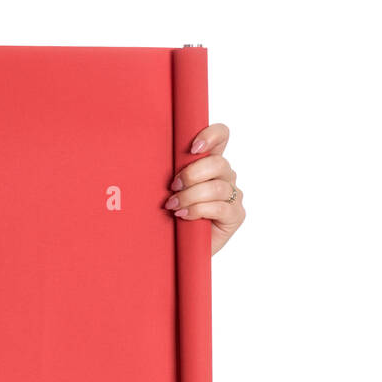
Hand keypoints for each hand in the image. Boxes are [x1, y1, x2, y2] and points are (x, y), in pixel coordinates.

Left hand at [165, 122, 244, 255]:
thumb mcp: (165, 187)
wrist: (175, 246)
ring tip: (173, 205)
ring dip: (191, 196)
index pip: (221, 136)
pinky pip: (220, 207)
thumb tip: (145, 153)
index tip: (192, 148)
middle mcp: (224, 175)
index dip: (211, 135)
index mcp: (208, 161)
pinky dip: (198, 210)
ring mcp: (232, 195)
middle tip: (173, 186)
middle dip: (191, 174)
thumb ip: (168, 169)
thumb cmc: (167, 213)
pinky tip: (183, 215)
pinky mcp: (235, 215)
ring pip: (217, 187)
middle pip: (218, 163)